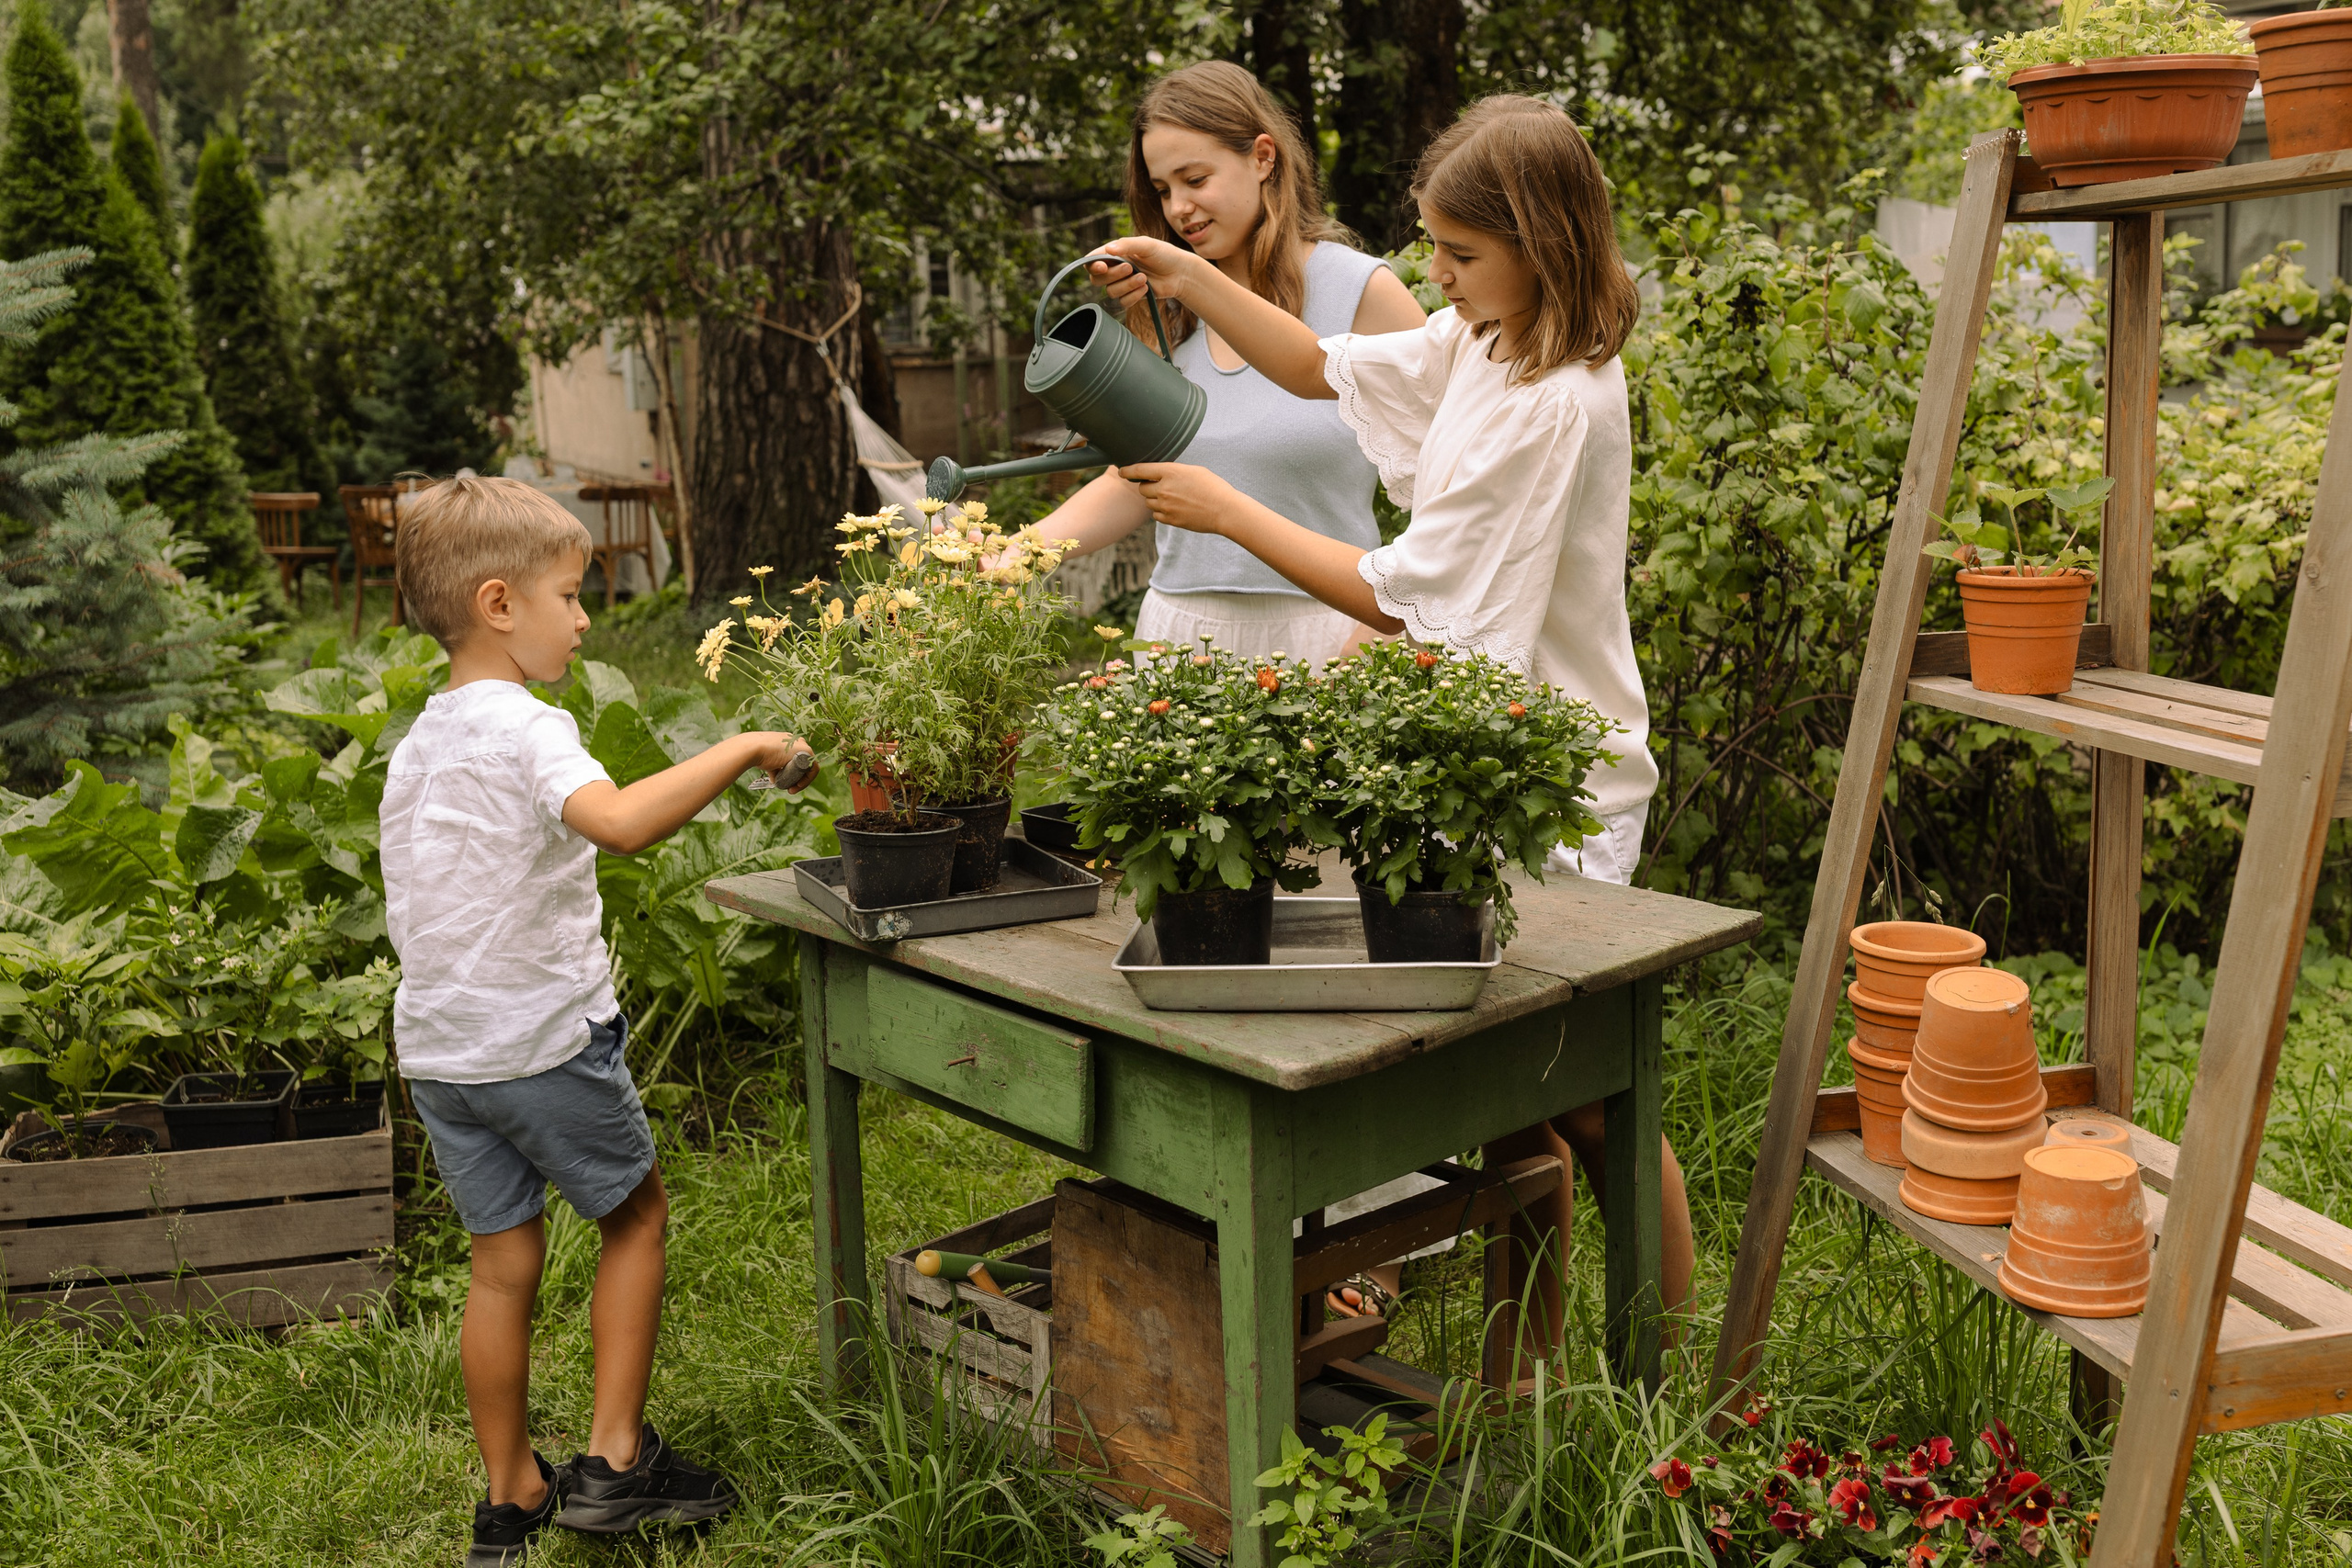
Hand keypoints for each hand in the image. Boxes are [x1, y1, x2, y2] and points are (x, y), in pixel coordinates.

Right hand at [743, 731, 817, 792]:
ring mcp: (803, 745)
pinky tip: (797, 786)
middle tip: (790, 789)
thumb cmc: (756, 754)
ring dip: (802, 781)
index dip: (793, 774)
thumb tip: (775, 778)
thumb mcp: (768, 761)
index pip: (796, 760)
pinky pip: (813, 768)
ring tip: (792, 789)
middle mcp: (797, 742)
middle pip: (803, 765)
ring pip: (808, 768)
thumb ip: (774, 768)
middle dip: (797, 779)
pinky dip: (807, 779)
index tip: (787, 784)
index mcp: (789, 742)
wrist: (754, 748)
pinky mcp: (807, 751)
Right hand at [1091, 237, 1210, 313]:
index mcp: (1115, 253)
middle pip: (1097, 279)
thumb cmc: (1165, 254)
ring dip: (1127, 285)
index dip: (1092, 265)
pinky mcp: (1132, 296)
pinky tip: (1147, 288)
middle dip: (1112, 275)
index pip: (1092, 260)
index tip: (1102, 266)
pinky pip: (1123, 301)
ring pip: (1111, 292)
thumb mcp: (1147, 244)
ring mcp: (1123, 283)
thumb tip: (1108, 249)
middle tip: (1130, 268)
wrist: (1181, 273)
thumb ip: (1127, 245)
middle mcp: (1116, 268)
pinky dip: (1134, 295)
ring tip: (1144, 278)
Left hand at [1119, 463, 1239, 536]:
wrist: (1225, 510)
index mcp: (1170, 472)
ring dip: (1155, 500)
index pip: (1140, 470)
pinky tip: (1175, 509)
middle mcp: (1164, 489)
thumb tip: (1160, 475)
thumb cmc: (1213, 487)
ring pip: (1148, 503)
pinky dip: (1161, 512)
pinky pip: (1156, 516)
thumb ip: (1174, 471)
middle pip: (1142, 488)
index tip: (1121, 471)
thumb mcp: (1193, 471)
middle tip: (1161, 487)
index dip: (1127, 470)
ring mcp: (1166, 506)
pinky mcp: (1170, 520)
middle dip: (1148, 487)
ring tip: (1173, 499)